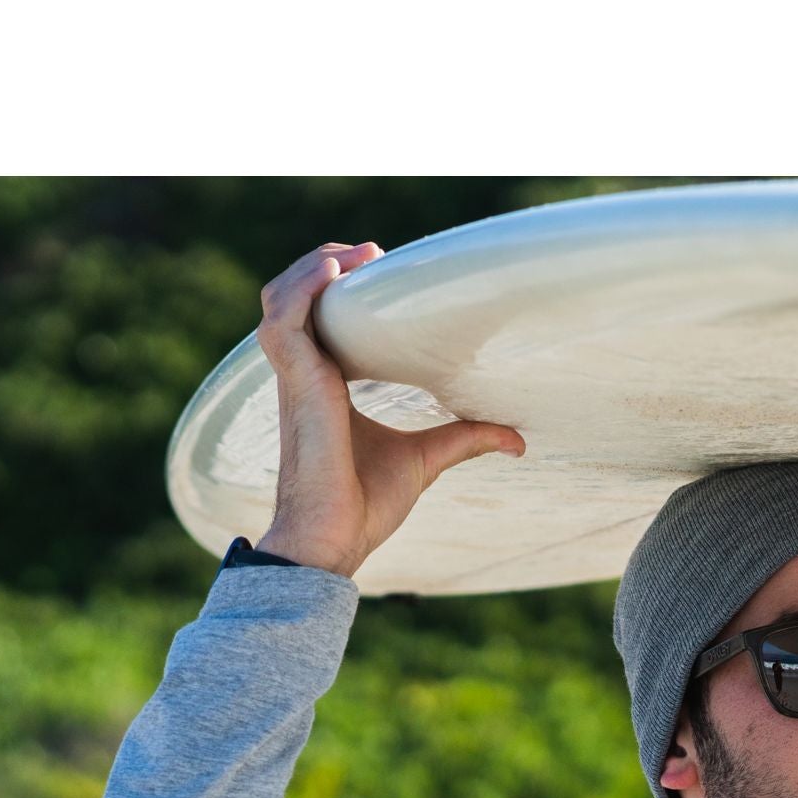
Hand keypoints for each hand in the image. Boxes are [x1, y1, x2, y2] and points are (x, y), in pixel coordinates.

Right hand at [253, 241, 524, 579]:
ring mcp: (295, 380)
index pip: (320, 319)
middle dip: (327, 265)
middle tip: (375, 256)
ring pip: (280, 299)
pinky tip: (336, 271)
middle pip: (294, 297)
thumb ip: (465, 438)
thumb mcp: (426, 459)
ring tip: (357, 256)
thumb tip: (517, 439)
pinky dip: (304, 290)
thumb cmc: (363, 505)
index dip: (342, 288)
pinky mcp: (295, 387)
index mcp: (325, 385)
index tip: (383, 272)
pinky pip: (282, 322)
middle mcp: (304, 376)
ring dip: (314, 267)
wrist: (333, 541)